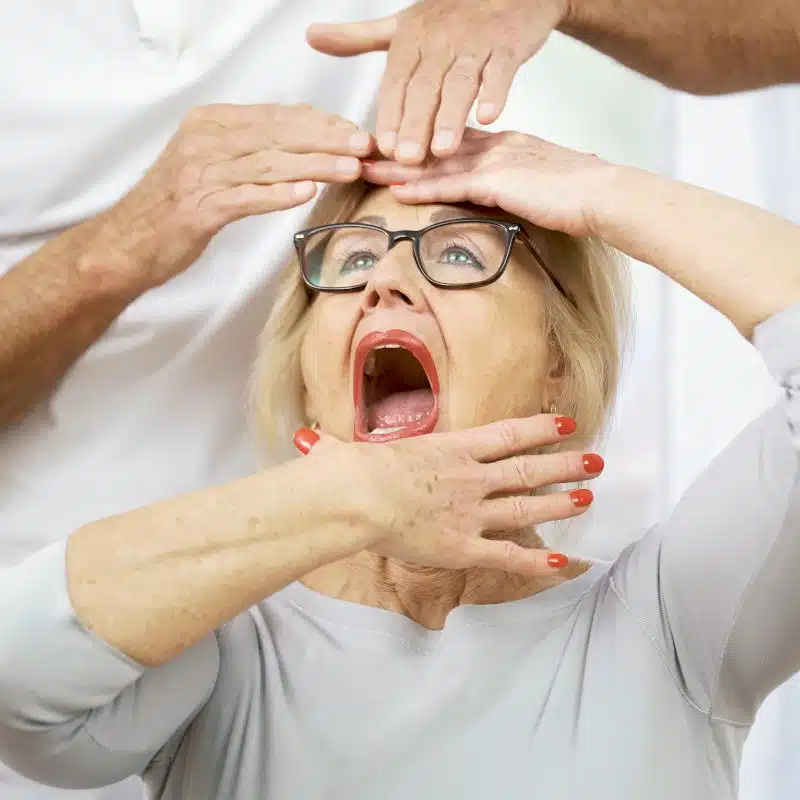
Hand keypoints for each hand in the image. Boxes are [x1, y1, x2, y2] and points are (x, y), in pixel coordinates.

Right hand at [89, 104, 371, 292]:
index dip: (320, 123)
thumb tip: (306, 139)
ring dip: (314, 166)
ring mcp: (200, 173)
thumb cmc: (177, 206)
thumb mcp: (213, 164)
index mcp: (211, 123)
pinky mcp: (198, 208)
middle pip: (278, 135)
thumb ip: (253, 149)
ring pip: (268, 164)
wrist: (128, 243)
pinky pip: (245, 198)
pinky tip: (305, 196)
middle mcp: (205, 140)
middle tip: (364, 147)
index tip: (354, 133)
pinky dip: (276, 196)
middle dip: (326, 140)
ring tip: (349, 169)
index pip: (277, 117)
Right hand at [297, 415, 601, 576]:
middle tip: (596, 460)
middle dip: (564, 465)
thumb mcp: (351, 451)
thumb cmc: (353, 470)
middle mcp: (470, 478)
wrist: (357, 496)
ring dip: (558, 503)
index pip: (506, 435)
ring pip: (525, 507)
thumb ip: (337, 448)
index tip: (566, 424)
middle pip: (527, 469)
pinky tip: (562, 560)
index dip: (540, 429)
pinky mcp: (463, 547)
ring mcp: (470, 513)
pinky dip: (535, 559)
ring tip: (588, 498)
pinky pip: (506, 555)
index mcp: (451, 450)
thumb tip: (306, 442)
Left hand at [307, 0, 566, 163]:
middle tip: (407, 158)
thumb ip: (357, 38)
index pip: (395, 82)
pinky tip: (487, 118)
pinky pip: (500, 70)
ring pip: (460, 82)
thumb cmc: (452, 15)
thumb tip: (312, 36)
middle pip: (424, 87)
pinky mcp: (506, 45)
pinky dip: (495, 92)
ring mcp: (474, 44)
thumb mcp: (400, 25)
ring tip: (442, 149)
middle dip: (415, 124)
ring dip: (451, 117)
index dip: (389, 114)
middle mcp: (440, 42)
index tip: (382, 147)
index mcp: (411, 41)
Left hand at [362, 129, 613, 236]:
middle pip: (437, 148)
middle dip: (400, 151)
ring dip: (399, 168)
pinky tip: (397, 189)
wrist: (604, 195)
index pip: (455, 143)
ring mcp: (496, 160)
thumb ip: (518, 187)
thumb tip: (510, 198)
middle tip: (366, 153)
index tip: (396, 148)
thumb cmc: (580, 196)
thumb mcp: (541, 185)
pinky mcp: (498, 180)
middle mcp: (496, 145)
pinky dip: (423, 187)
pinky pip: (452, 184)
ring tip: (366, 170)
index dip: (423, 145)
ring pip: (437, 162)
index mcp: (507, 144)